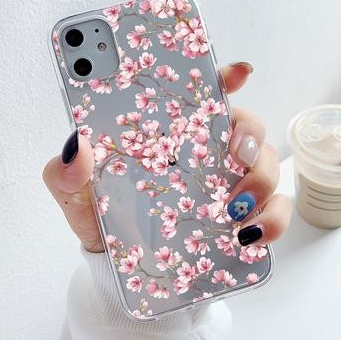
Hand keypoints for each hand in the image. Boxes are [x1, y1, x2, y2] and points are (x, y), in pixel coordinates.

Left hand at [43, 62, 291, 252]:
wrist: (119, 265)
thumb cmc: (103, 219)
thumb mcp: (77, 194)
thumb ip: (67, 172)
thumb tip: (77, 148)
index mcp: (171, 135)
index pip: (203, 96)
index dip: (224, 78)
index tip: (237, 73)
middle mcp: (205, 153)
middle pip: (245, 126)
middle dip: (250, 134)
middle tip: (236, 153)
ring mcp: (227, 184)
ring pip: (265, 164)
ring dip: (262, 179)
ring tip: (236, 206)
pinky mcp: (241, 217)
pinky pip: (273, 210)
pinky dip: (272, 219)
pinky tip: (251, 235)